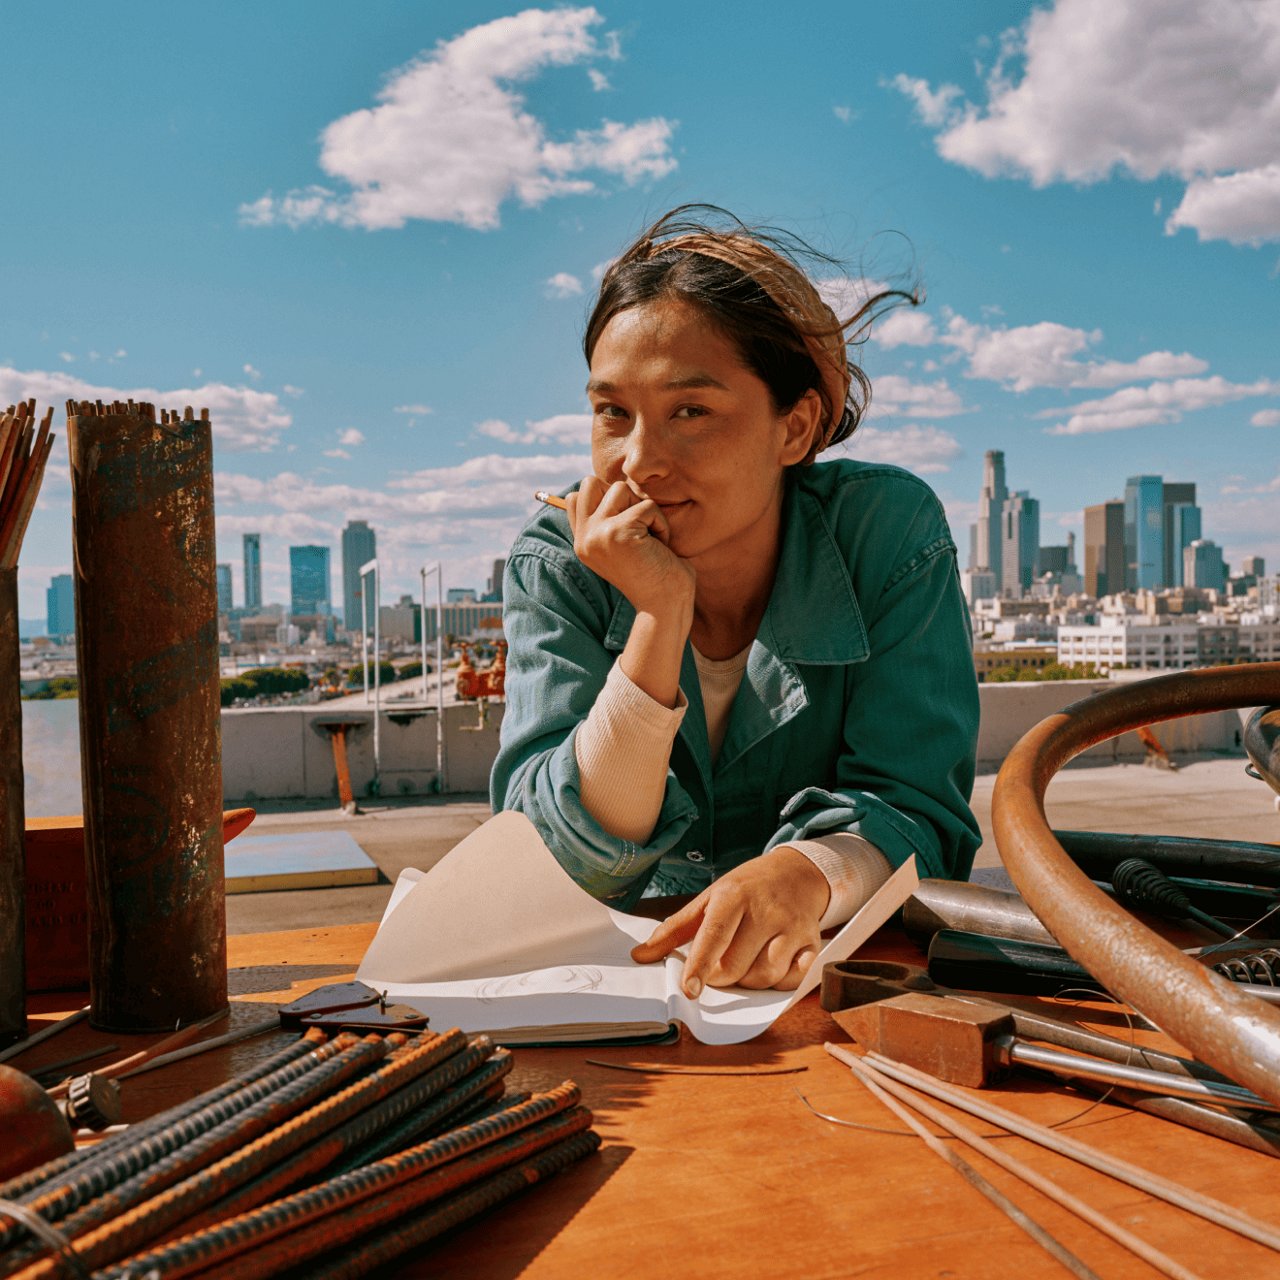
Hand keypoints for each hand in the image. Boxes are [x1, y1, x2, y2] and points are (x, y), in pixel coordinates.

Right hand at [565, 477, 694, 617]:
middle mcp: (584, 538)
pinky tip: (660, 546)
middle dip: (621, 496)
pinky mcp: (618, 533)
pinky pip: (647, 506)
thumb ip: (609, 519)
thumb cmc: (653, 574)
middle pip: (591, 482)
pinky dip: (661, 524)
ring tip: (651, 537)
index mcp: (582, 542)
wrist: (665, 607)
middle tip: (638, 525)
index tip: (628, 524)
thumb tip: (610, 485)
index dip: (606, 498)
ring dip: (645, 509)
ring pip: (621, 489)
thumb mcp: (623, 545)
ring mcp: (597, 535)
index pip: (577, 496)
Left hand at [630, 848, 829, 994]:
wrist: (797, 872)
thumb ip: (674, 930)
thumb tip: (640, 956)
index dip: (700, 965)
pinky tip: (772, 964)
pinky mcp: (813, 942)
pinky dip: (779, 981)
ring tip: (744, 963)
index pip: (714, 935)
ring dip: (748, 981)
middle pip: (737, 965)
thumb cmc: (746, 889)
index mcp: (734, 897)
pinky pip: (793, 978)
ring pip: (765, 976)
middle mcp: (765, 911)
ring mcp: (792, 927)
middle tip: (717, 967)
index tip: (690, 990)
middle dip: (721, 976)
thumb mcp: (709, 899)